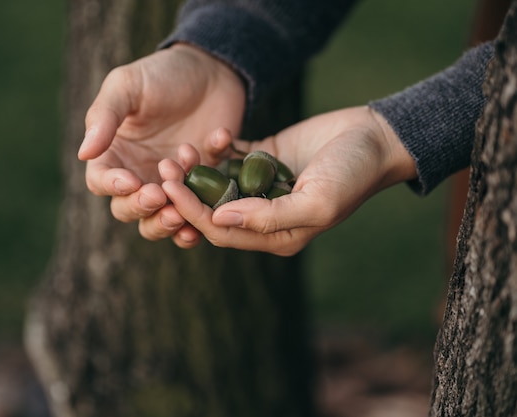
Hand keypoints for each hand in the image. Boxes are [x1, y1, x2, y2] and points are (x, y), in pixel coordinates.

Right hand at [79, 43, 245, 245]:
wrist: (211, 70)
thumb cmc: (161, 75)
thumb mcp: (128, 86)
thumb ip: (105, 117)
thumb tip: (83, 153)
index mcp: (114, 155)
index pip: (101, 182)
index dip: (113, 187)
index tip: (130, 181)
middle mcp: (139, 176)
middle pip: (129, 210)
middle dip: (143, 209)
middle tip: (161, 197)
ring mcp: (172, 186)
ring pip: (163, 221)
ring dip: (171, 222)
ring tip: (183, 212)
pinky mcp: (204, 187)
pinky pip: (205, 201)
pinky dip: (213, 186)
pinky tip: (219, 139)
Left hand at [158, 106, 416, 255]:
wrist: (375, 137)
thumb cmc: (351, 175)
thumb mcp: (316, 202)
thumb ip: (268, 217)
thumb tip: (219, 220)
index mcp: (275, 236)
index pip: (221, 232)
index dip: (192, 213)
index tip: (170, 188)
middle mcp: (264, 215)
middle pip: (212, 210)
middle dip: (187, 192)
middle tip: (165, 168)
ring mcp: (262, 187)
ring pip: (217, 184)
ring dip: (198, 169)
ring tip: (183, 149)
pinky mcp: (264, 159)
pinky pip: (233, 157)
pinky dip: (220, 148)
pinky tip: (216, 136)